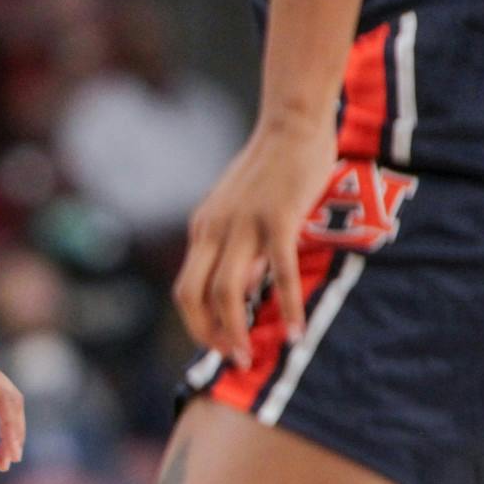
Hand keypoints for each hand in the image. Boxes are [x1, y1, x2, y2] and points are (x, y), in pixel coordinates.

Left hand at [174, 118, 334, 363]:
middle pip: (193, 295)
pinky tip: (298, 331)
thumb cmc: (272, 170)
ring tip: (253, 354)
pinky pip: (279, 271)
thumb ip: (240, 247)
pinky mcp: (276, 218)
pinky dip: (287, 305)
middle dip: (208, 334)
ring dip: (236, 328)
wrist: (291, 125)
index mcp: (202, 229)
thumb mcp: (243, 212)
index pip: (186, 289)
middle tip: (235, 358)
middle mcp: (213, 229)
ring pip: (227, 290)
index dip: (198, 324)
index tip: (220, 346)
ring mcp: (242, 224)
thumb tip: (249, 287)